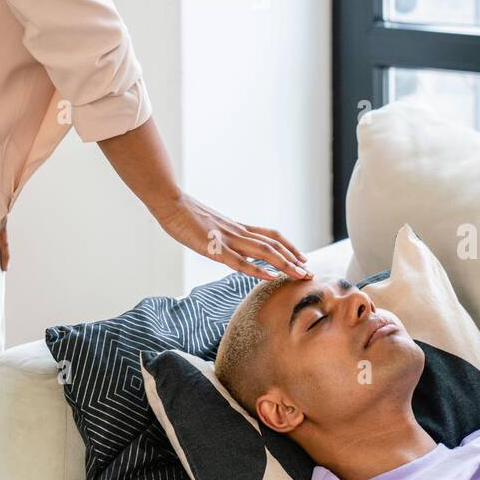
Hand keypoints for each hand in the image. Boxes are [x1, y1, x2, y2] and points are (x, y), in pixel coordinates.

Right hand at [151, 190, 310, 281]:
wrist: (170, 203)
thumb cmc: (184, 215)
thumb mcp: (207, 227)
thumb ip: (220, 236)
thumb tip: (226, 246)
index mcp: (235, 228)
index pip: (269, 235)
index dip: (288, 246)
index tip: (301, 257)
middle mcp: (237, 232)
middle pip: (272, 245)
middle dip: (293, 259)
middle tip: (309, 272)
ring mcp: (227, 239)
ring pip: (263, 252)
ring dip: (284, 264)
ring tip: (299, 275)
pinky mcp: (214, 247)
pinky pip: (240, 261)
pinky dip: (258, 270)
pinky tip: (271, 277)